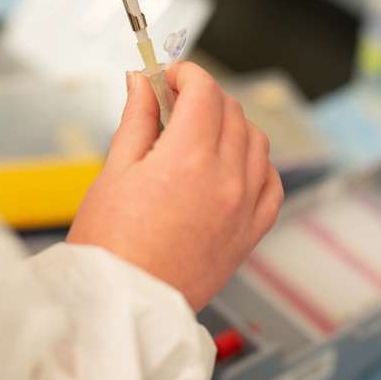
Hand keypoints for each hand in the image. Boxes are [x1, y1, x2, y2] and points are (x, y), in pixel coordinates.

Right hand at [68, 63, 283, 311]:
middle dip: (204, 96)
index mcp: (189, 159)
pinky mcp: (250, 233)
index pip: (204, 92)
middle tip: (174, 103)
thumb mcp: (114, 170)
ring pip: (257, 141)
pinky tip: (233, 163)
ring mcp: (244, 208)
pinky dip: (256, 163)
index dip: (186, 73)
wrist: (123, 306)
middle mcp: (227, 180)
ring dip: (232, 124)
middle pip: (231, 111)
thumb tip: (140, 82)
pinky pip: (271, 183)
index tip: (169, 76)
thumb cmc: (109, 245)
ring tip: (200, 133)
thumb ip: (136, 119)